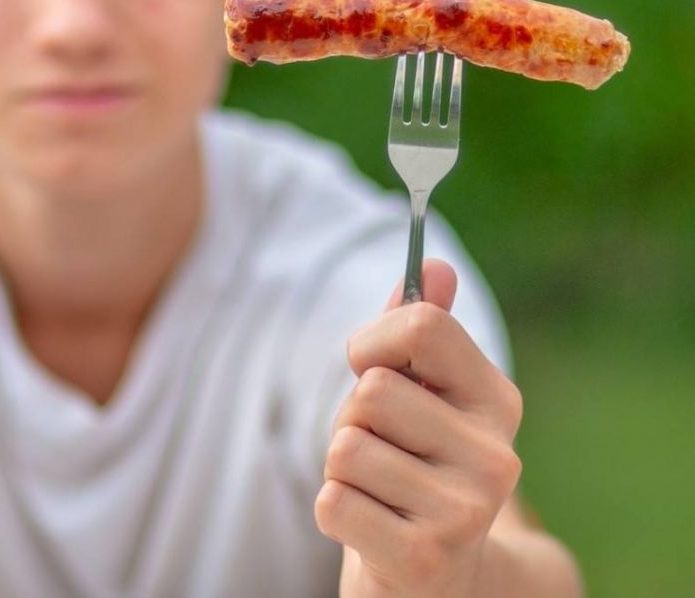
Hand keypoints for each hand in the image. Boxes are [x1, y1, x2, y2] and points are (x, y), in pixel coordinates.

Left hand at [315, 260, 523, 597]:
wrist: (439, 579)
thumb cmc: (414, 468)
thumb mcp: (421, 397)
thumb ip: (419, 332)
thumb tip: (434, 264)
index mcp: (498, 400)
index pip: (423, 325)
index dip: (373, 340)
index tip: (371, 366)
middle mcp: (496, 454)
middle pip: (371, 392)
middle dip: (352, 419)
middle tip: (382, 452)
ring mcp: (466, 510)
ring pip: (344, 447)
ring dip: (343, 469)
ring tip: (379, 491)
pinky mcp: (425, 556)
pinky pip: (332, 500)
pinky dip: (335, 511)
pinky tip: (372, 525)